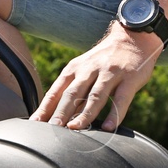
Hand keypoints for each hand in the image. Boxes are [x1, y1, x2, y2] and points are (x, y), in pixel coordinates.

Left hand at [31, 24, 162, 130]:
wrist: (132, 38)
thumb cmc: (104, 60)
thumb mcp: (84, 70)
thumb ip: (72, 92)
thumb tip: (55, 117)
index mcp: (74, 69)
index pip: (56, 91)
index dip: (45, 108)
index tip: (35, 124)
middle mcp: (89, 70)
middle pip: (72, 94)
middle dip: (60, 112)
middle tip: (52, 129)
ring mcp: (109, 74)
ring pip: (95, 96)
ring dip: (84, 114)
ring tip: (75, 129)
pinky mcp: (129, 78)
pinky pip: (121, 99)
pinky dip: (115, 114)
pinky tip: (109, 127)